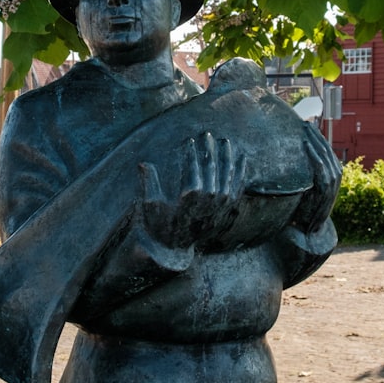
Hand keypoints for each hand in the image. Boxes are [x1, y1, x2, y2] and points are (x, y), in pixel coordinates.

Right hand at [139, 132, 246, 247]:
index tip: (189, 141)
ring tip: (225, 141)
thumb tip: (142, 163)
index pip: (194, 166)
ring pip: (227, 173)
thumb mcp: (150, 205)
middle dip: (209, 148)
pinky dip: (240, 171)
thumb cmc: (161, 225)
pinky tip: (241, 158)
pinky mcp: (229, 208)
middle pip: (212, 166)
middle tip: (206, 134)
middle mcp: (210, 198)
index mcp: (191, 195)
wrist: (175, 248)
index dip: (191, 152)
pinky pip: (238, 185)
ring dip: (226, 155)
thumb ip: (149, 182)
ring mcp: (222, 203)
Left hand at [292, 123, 341, 232]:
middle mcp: (334, 175)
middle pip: (326, 149)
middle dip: (316, 135)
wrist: (310, 228)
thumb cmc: (304, 208)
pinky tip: (307, 146)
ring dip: (315, 141)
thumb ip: (302, 174)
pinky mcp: (326, 189)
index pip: (324, 150)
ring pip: (325, 155)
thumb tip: (285, 159)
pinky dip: (315, 156)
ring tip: (306, 129)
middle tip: (305, 121)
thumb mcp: (304, 186)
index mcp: (330, 173)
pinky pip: (321, 168)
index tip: (306, 124)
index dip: (316, 137)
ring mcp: (332, 182)